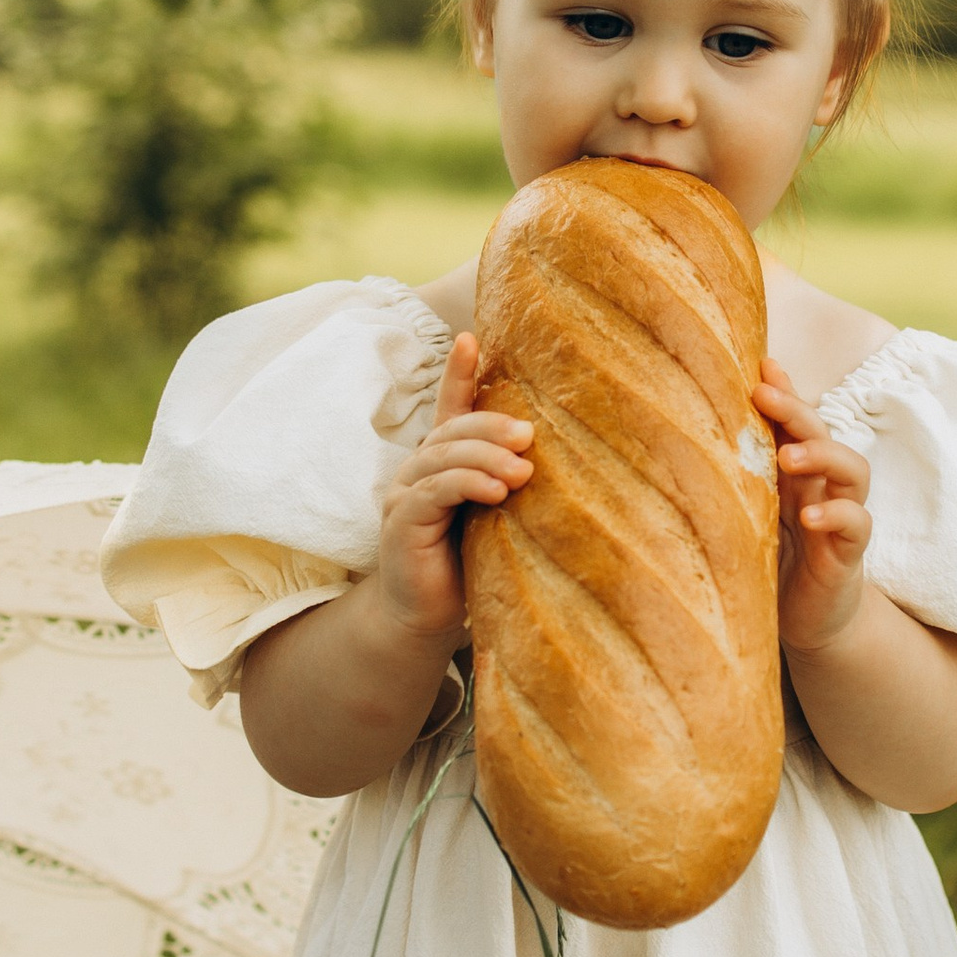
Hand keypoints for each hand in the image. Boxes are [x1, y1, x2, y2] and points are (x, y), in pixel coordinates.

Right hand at [378, 334, 532, 642]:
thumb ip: (510, 486)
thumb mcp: (496, 519)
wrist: (426, 618)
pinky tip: (495, 490)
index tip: (469, 338)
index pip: (450, 409)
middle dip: (491, 425)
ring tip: (520, 469)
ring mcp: (404, 494)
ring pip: (443, 457)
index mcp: (442, 463)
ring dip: (485, 456)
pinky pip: (433, 492)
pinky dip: (466, 484)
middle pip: (452, 431)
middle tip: (530, 434)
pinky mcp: (400, 522)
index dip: (458, 373)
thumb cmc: (468, 567)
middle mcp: (418, 470)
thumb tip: (556, 460)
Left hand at [757, 358, 872, 654]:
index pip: (794, 420)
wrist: (806, 623)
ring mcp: (839, 516)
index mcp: (794, 473)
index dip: (783, 391)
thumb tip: (684, 443)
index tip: (759, 366)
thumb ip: (732, 482)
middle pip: (822, 432)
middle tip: (765, 395)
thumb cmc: (770, 563)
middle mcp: (820, 486)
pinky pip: (857, 523)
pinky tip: (811, 519)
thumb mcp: (745, 517)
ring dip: (824, 454)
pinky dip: (838, 515)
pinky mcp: (849, 552)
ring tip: (791, 456)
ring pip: (853, 469)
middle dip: (796, 410)